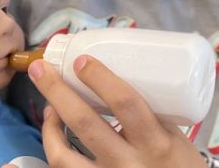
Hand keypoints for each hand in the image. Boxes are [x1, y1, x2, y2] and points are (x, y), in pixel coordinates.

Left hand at [28, 55, 204, 167]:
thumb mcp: (176, 139)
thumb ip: (150, 114)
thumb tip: (115, 81)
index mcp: (155, 143)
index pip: (125, 103)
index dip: (100, 79)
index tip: (82, 61)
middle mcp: (128, 164)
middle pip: (85, 123)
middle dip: (57, 92)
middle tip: (41, 69)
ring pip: (63, 157)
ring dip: (49, 127)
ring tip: (49, 108)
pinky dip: (49, 154)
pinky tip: (46, 140)